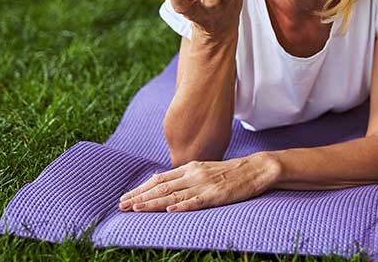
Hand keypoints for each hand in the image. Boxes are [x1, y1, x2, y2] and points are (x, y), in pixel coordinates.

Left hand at [118, 153, 279, 212]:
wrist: (256, 169)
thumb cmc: (230, 173)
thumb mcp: (204, 170)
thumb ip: (184, 176)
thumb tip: (161, 181)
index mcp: (190, 167)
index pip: (159, 178)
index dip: (141, 189)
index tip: (126, 197)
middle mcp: (194, 174)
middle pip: (162, 186)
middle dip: (140, 197)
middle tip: (121, 206)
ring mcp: (205, 184)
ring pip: (174, 194)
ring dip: (153, 203)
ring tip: (136, 209)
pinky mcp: (217, 195)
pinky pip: (197, 201)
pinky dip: (182, 205)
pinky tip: (170, 209)